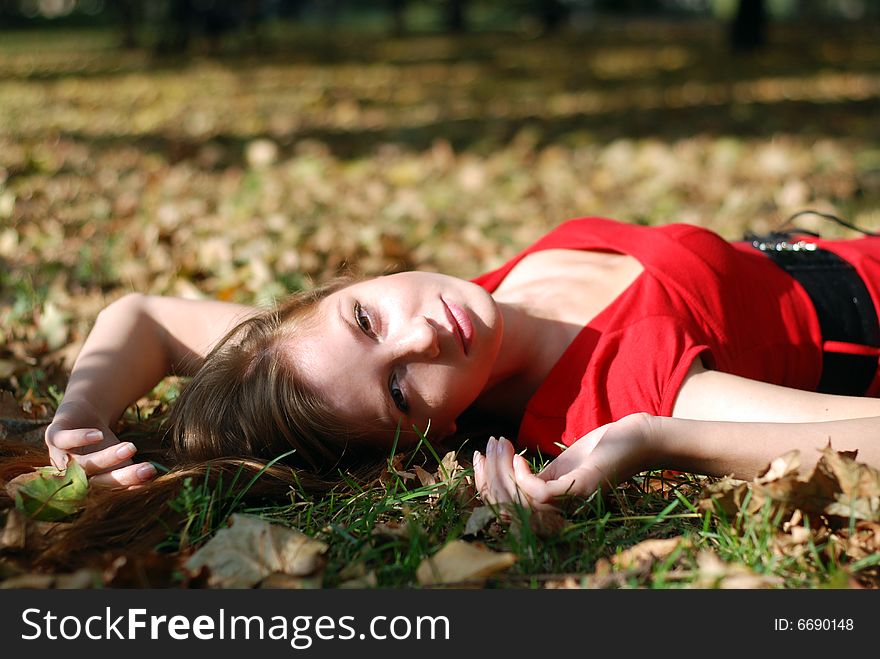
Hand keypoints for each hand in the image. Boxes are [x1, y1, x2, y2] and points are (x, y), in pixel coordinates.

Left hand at [44, 407, 156, 488]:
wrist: (84, 414)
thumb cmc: (104, 444)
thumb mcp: (121, 459)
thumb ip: (131, 473)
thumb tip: (152, 480)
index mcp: (86, 487)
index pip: (106, 492)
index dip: (128, 485)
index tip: (151, 476)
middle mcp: (70, 477)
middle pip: (93, 482)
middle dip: (121, 476)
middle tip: (148, 469)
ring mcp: (59, 457)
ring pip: (81, 463)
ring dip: (106, 458)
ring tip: (131, 448)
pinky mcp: (53, 436)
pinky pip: (62, 440)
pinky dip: (79, 439)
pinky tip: (98, 435)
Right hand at [473, 413, 654, 510]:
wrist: (635, 440)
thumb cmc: (598, 453)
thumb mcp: (558, 468)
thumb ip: (534, 478)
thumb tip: (501, 474)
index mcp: (551, 510)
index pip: (506, 508)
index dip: (485, 485)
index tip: (477, 456)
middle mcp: (560, 514)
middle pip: (508, 507)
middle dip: (490, 475)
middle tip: (489, 446)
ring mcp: (571, 504)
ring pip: (520, 500)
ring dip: (503, 470)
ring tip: (502, 444)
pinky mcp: (580, 490)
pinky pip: (539, 493)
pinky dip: (523, 475)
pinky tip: (521, 457)